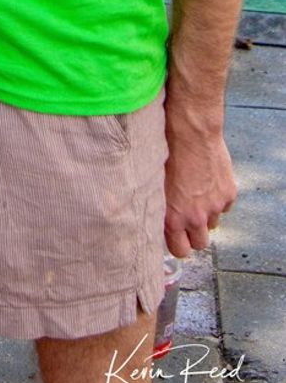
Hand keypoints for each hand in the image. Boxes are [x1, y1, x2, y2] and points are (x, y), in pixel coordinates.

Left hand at [164, 120, 236, 256]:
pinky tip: (208, 182)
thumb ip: (159, 207)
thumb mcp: (154, 183)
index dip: (178, 243)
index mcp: (173, 218)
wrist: (190, 131)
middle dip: (194, 234)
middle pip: (201, 244)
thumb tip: (156, 218)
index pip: (180, 251)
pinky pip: (224, 206)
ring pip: (213, 224)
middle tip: (188, 217)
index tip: (175, 235)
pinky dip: (218, 198)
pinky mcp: (228, 193)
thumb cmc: (165, 151)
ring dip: (206, 215)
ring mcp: (215, 206)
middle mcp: (195, 217)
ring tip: (196, 194)